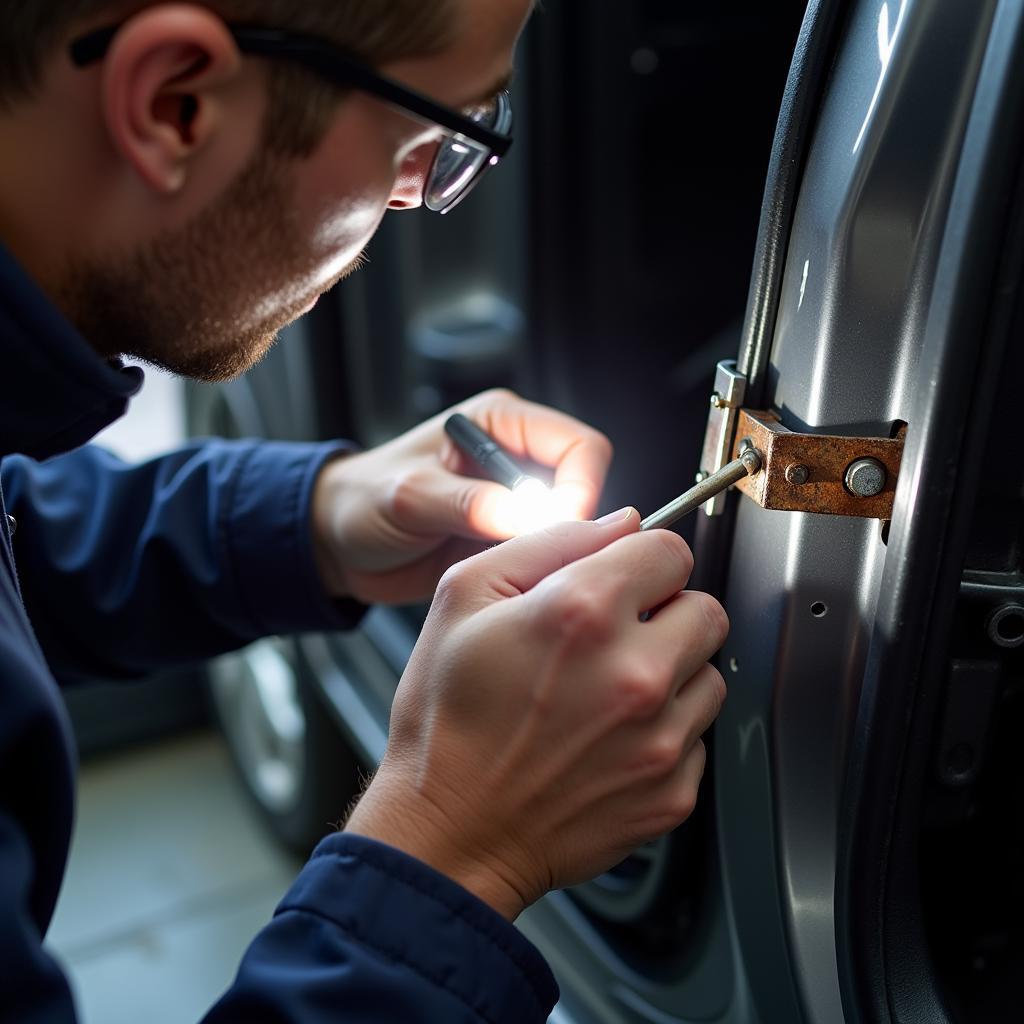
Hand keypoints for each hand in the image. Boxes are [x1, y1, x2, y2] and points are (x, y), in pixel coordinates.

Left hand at [311, 388, 612, 604]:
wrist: (338, 543)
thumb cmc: (363, 501)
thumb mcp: (411, 498)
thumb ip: (469, 503)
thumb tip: (529, 515)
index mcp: (500, 423)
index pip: (579, 445)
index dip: (581, 487)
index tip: (563, 526)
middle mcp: (517, 457)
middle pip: (585, 487)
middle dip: (573, 524)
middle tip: (542, 555)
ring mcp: (517, 502)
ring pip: (573, 527)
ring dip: (555, 552)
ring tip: (520, 572)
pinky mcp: (509, 540)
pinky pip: (548, 557)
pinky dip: (539, 571)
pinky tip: (512, 584)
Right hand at [344, 510, 727, 918]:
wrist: (451, 833)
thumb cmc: (447, 721)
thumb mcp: (464, 598)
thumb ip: (549, 543)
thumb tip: (621, 523)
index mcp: (581, 612)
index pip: (671, 551)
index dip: (644, 559)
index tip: (627, 579)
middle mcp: (634, 673)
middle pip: (707, 609)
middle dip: (667, 613)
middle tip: (617, 637)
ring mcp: (659, 739)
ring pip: (710, 674)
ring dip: (672, 674)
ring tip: (609, 693)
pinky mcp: (672, 791)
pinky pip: (698, 737)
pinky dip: (665, 732)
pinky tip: (611, 740)